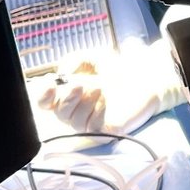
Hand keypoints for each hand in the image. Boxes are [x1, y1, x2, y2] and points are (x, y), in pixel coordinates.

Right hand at [37, 41, 185, 135]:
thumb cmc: (118, 69)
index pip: (46, 103)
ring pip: (74, 121)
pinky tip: (106, 100)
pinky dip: (96, 111)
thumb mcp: (93, 58)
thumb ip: (75, 60)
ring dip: (85, 102)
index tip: (50, 85)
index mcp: (68, 94)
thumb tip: (62, 73)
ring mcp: (90, 123)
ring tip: (101, 87)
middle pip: (59, 113)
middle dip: (66, 98)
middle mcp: (76, 111)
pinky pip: (92, 127)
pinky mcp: (105, 131)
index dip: (43, 97)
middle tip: (80, 85)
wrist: (147, 78)